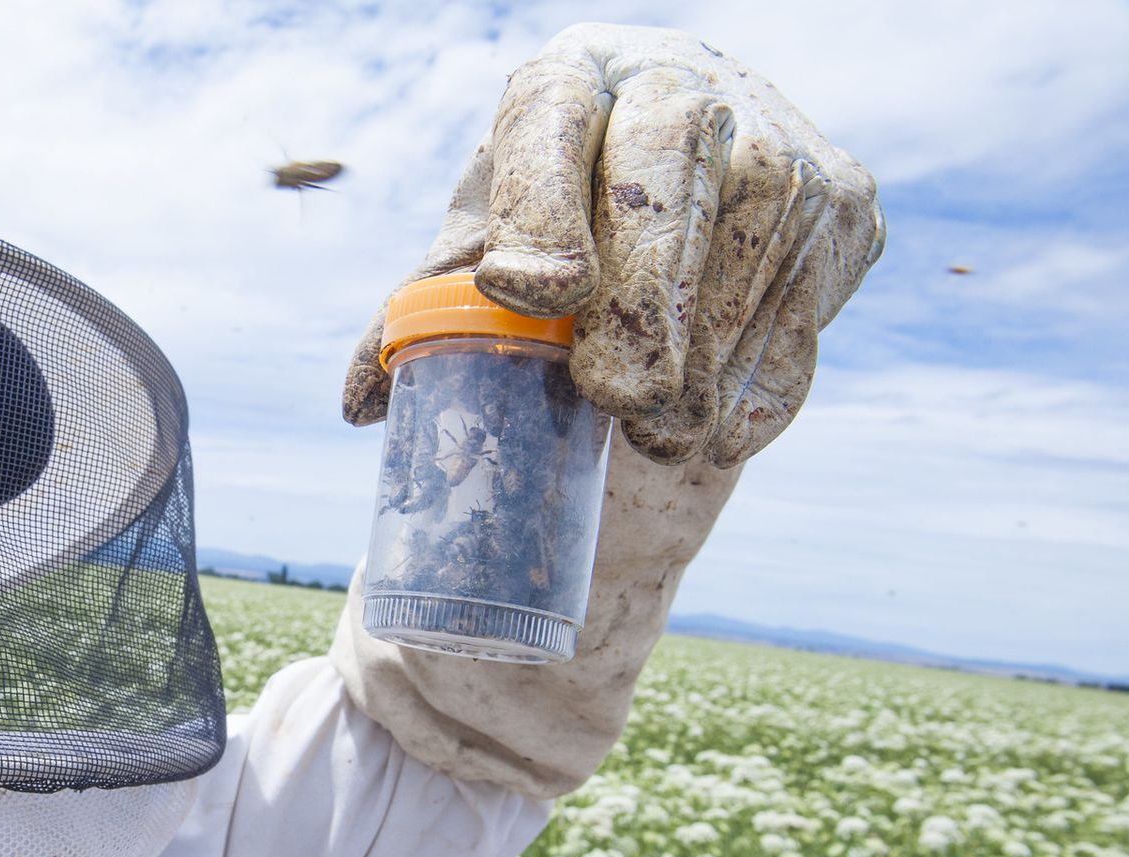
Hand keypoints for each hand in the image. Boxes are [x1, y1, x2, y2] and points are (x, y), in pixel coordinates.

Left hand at [343, 23, 885, 465]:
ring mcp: (781, 141)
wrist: (693, 172)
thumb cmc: (558, 214)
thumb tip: (360, 405)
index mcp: (570, 78)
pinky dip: (755, 394)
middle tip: (608, 396)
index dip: (540, 209)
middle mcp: (684, 85)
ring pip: (745, 270)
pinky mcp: (847, 208)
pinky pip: (802, 319)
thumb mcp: (485, 237)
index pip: (552, 125)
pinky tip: (709, 427)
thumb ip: (420, 306)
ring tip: (649, 428)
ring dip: (696, 374)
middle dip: (640, 308)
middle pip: (665, 193)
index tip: (527, 292)